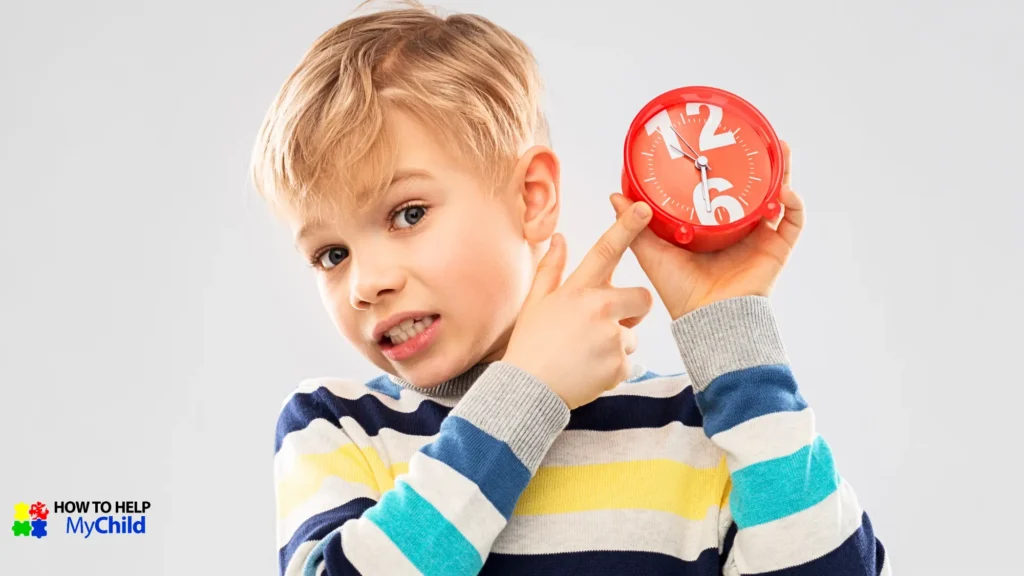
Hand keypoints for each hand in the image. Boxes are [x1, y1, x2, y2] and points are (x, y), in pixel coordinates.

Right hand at [504, 203, 655, 408]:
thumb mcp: (536, 302)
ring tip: (586, 354)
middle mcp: (599, 308)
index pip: (607, 250)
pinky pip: (628, 363)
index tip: (646, 209)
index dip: (628, 227)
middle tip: (605, 326)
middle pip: (642, 298)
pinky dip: (613, 369)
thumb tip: (560, 237)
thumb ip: (552, 268)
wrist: (529, 391)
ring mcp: (612, 337)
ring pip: (634, 335)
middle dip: (632, 311)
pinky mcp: (619, 365)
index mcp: (579, 290)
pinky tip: (589, 370)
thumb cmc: (530, 344)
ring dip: (617, 344)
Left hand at [609, 141, 804, 319]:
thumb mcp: (652, 251)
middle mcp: (738, 230)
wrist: (706, 318)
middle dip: (759, 163)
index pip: (722, 191)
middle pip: (754, 188)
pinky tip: (784, 189)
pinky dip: (794, 203)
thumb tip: (615, 194)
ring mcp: (760, 238)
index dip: (725, 169)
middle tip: (759, 139)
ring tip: (780, 149)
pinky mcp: (777, 249)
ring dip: (782, 172)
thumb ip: (635, 224)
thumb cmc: (679, 291)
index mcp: (713, 228)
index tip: (720, 145)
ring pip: (778, 197)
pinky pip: (793, 221)